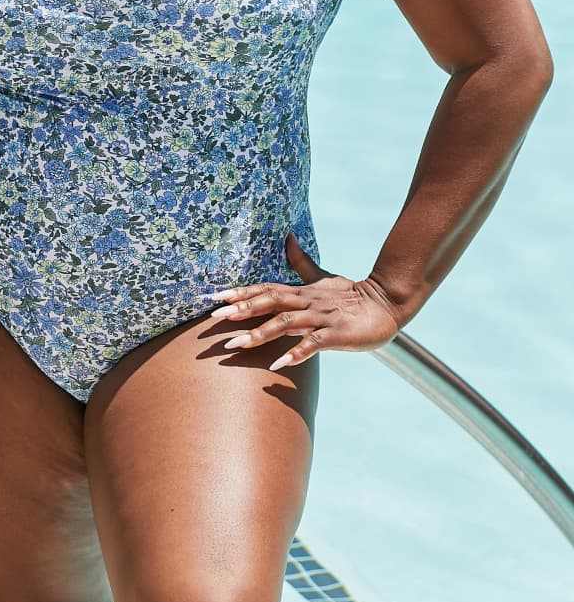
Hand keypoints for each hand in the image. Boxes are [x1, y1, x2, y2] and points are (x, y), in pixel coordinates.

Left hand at [209, 233, 401, 369]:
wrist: (387, 304)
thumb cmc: (350, 294)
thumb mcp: (323, 278)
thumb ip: (302, 262)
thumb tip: (288, 238)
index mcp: (301, 291)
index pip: (264, 289)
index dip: (239, 292)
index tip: (213, 297)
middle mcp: (306, 302)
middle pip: (269, 302)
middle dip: (241, 310)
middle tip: (213, 319)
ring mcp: (321, 318)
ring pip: (286, 323)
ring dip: (259, 334)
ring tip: (235, 345)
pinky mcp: (336, 334)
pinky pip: (314, 343)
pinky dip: (296, 353)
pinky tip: (279, 364)